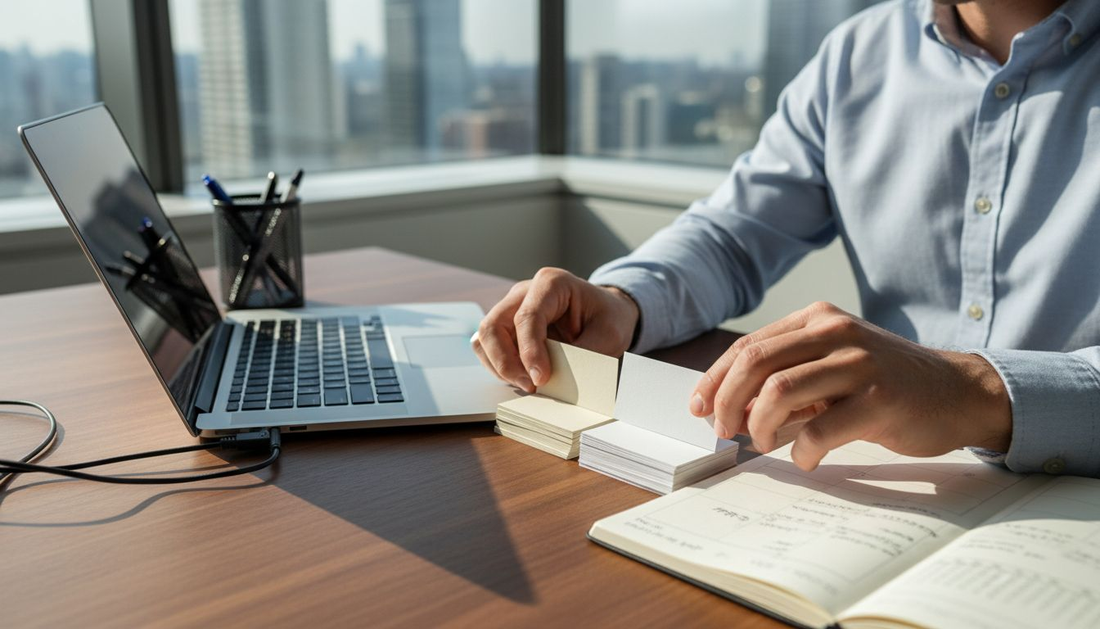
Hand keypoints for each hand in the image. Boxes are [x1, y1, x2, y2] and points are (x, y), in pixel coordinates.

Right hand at [473, 267, 639, 391]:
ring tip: (527, 384)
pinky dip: (498, 367)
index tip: (540, 378)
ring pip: (484, 338)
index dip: (530, 352)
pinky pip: (487, 348)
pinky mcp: (506, 326)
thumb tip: (559, 380)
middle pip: (494, 326)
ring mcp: (511, 308)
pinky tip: (521, 378)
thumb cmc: (607, 318)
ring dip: (499, 366)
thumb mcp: (609, 335)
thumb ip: (586, 355)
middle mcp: (524, 292)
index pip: (527, 317)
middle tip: (530, 386)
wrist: (606, 314)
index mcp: (551, 283)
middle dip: (506, 362)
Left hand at [690, 302, 1011, 470]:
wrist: (959, 392)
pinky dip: (803, 450)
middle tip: (722, 431)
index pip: (748, 346)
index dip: (715, 379)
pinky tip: (806, 459)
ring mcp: (859, 363)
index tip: (697, 407)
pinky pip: (821, 429)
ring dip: (759, 425)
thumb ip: (786, 378)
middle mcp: (835, 333)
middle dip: (726, 401)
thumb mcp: (832, 366)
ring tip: (764, 444)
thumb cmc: (885, 383)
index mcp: (817, 320)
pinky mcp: (880, 398)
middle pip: (755, 363)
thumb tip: (728, 409)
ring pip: (779, 390)